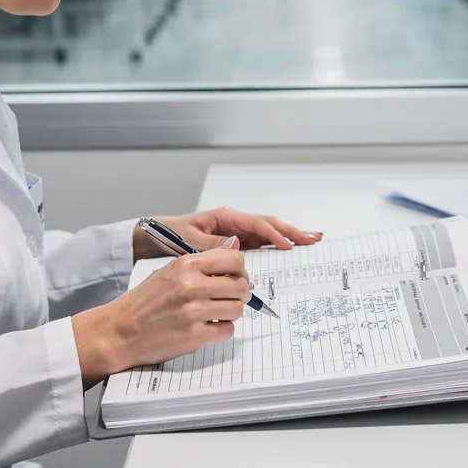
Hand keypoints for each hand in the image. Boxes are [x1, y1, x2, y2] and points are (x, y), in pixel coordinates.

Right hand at [72, 238, 249, 384]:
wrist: (119, 331)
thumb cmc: (143, 302)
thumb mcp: (170, 271)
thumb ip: (203, 262)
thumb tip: (234, 249)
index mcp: (185, 265)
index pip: (233, 259)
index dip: (239, 269)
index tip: (235, 276)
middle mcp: (190, 286)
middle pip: (240, 285)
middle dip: (240, 292)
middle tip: (232, 297)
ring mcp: (193, 312)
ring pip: (237, 309)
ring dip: (231, 312)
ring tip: (216, 313)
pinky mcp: (194, 336)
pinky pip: (227, 330)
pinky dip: (222, 329)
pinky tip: (209, 327)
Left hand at [133, 206, 321, 260]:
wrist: (155, 237)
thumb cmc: (170, 235)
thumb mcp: (188, 240)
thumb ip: (212, 244)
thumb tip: (236, 245)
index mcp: (225, 217)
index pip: (257, 224)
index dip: (275, 233)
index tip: (289, 244)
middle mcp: (234, 223)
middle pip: (269, 225)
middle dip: (291, 231)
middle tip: (312, 239)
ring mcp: (237, 232)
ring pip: (268, 233)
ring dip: (289, 236)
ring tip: (310, 240)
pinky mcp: (235, 243)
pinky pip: (260, 243)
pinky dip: (277, 245)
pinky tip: (291, 249)